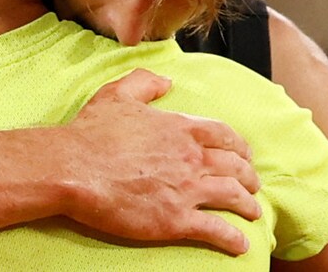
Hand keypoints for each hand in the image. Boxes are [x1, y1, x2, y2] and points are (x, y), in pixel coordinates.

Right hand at [61, 69, 260, 254]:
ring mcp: (186, 190)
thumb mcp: (117, 94)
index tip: (245, 153)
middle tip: (253, 184)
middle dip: (249, 176)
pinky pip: (215, 230)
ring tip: (254, 213)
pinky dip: (232, 238)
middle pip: (235, 167)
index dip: (239, 145)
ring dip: (248, 206)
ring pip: (232, 197)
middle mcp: (191, 157)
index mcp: (181, 128)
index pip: (224, 135)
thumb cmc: (91, 133)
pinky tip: (240, 244)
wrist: (73, 168)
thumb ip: (145, 83)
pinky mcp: (175, 220)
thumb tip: (167, 82)